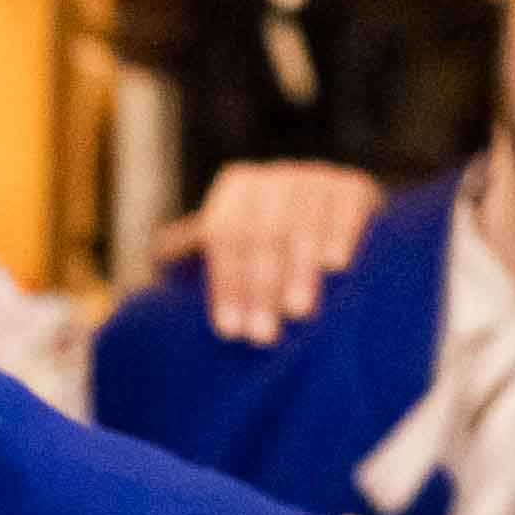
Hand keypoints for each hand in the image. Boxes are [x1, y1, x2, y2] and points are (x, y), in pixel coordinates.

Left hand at [154, 162, 391, 343]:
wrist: (333, 233)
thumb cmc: (264, 260)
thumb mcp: (222, 253)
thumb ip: (187, 254)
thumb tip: (159, 255)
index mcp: (237, 189)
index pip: (225, 236)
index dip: (226, 285)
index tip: (229, 332)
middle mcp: (276, 178)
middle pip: (263, 234)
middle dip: (260, 288)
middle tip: (262, 336)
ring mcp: (316, 178)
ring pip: (302, 227)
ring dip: (298, 272)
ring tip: (297, 313)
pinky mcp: (354, 186)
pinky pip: (344, 210)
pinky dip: (339, 236)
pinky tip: (335, 268)